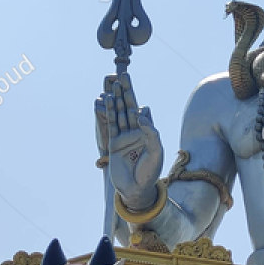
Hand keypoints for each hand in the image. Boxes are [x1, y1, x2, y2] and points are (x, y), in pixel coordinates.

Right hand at [95, 73, 163, 208]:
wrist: (136, 189)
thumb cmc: (150, 172)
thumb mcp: (157, 151)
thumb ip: (151, 132)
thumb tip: (140, 114)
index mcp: (147, 132)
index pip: (141, 111)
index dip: (136, 99)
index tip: (131, 89)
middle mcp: (136, 132)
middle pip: (129, 107)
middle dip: (126, 91)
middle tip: (122, 75)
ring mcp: (124, 136)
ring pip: (119, 113)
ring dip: (116, 99)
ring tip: (113, 84)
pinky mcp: (114, 143)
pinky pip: (111, 124)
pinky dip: (108, 112)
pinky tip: (106, 101)